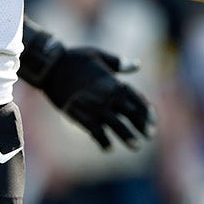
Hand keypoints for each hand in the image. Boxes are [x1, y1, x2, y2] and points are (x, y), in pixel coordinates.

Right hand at [41, 48, 155, 150]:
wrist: (51, 67)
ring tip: (136, 146)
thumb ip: (119, 63)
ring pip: (117, 126)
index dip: (147, 111)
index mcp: (113, 82)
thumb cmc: (75, 58)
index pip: (137, 99)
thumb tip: (137, 65)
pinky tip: (108, 148)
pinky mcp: (81, 117)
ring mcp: (95, 108)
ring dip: (128, 137)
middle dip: (142, 126)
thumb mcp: (99, 55)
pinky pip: (96, 133)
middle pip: (131, 115)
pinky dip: (103, 141)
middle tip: (149, 136)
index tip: (152, 121)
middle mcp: (108, 97)